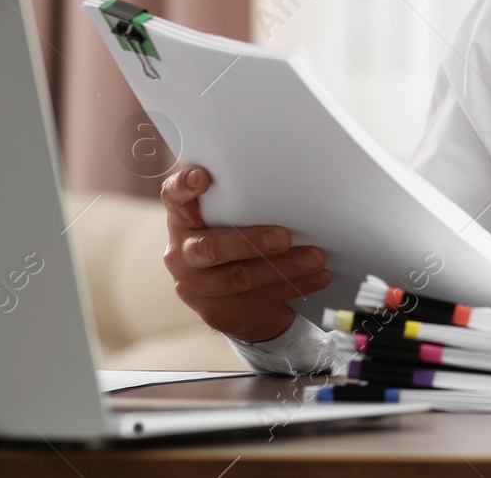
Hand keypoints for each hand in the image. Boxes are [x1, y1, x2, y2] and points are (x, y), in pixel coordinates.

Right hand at [160, 165, 330, 342]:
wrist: (238, 294)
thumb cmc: (243, 237)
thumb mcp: (239, 216)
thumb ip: (249, 200)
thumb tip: (295, 180)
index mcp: (183, 218)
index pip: (173, 197)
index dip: (184, 186)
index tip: (203, 177)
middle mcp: (181, 253)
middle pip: (209, 248)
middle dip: (250, 242)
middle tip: (285, 237)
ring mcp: (194, 286)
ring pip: (238, 278)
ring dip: (283, 268)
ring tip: (315, 258)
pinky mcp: (215, 313)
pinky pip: (254, 302)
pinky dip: (291, 288)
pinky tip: (316, 278)